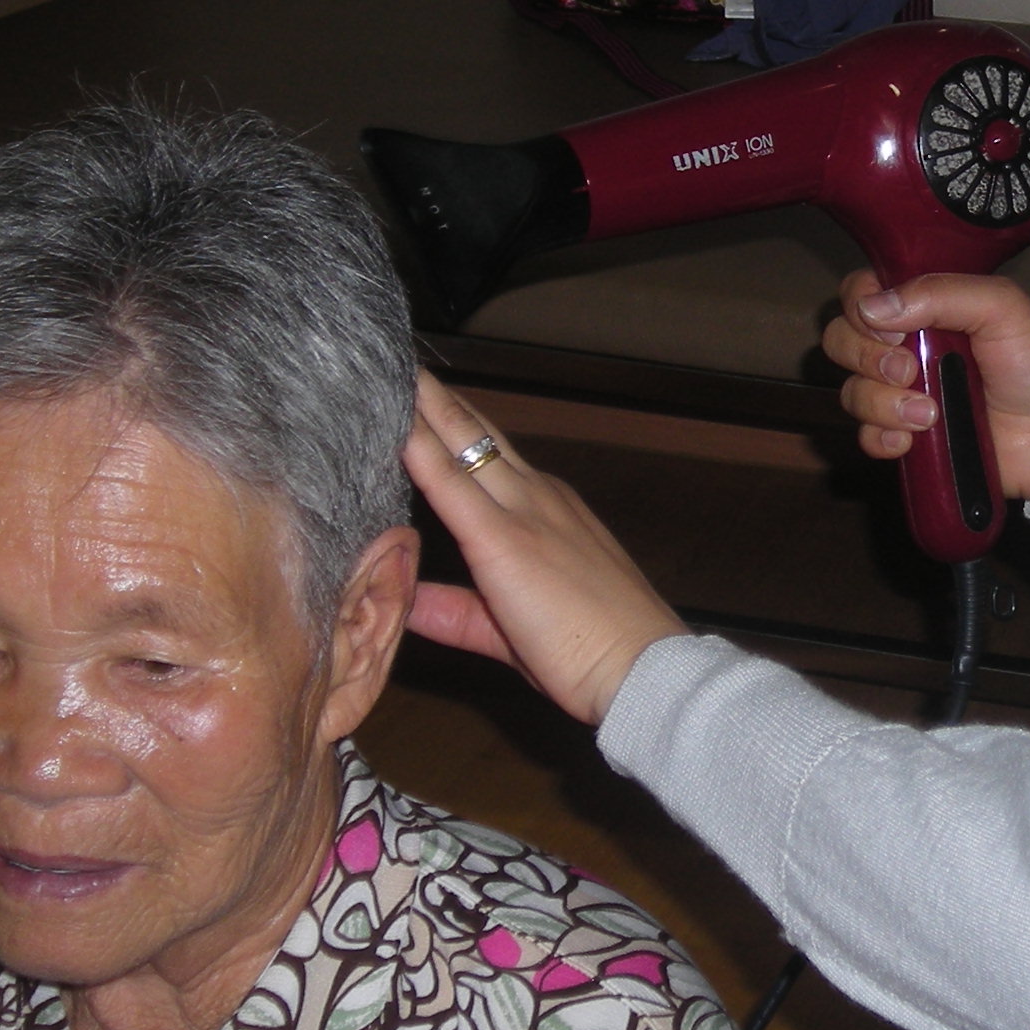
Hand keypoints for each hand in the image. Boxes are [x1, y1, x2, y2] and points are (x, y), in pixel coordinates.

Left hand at [401, 381, 689, 726]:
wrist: (642, 670)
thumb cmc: (593, 653)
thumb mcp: (510, 631)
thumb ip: (456, 612)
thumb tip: (410, 601)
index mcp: (546, 511)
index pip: (488, 456)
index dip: (452, 426)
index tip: (417, 397)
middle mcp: (536, 497)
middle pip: (473, 433)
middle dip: (434, 397)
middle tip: (396, 359)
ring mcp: (522, 511)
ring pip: (461, 442)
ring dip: (423, 406)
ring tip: (387, 370)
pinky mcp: (502, 538)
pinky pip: (449, 481)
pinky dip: (417, 447)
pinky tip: (391, 423)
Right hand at [821, 270, 1029, 504]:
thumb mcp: (1003, 308)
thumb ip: (942, 293)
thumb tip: (873, 307)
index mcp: (927, 307)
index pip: (861, 293)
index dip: (861, 307)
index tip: (893, 327)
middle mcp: (907, 346)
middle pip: (842, 341)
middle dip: (868, 358)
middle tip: (910, 372)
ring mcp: (904, 395)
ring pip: (852, 392)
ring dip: (883, 403)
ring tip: (930, 414)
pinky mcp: (908, 438)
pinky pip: (865, 437)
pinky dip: (882, 438)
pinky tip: (913, 441)